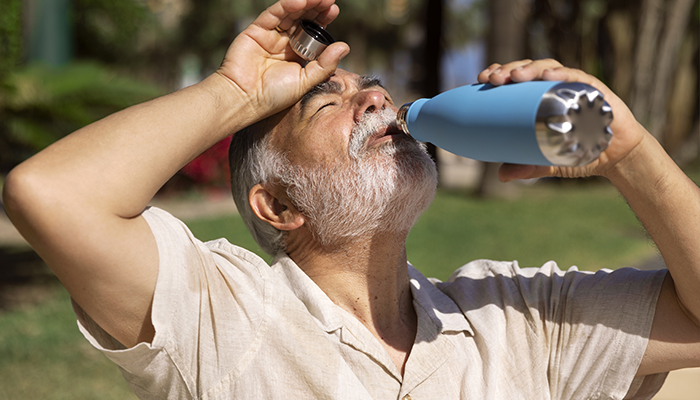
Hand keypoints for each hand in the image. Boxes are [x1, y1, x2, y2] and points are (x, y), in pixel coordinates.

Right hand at [217, 0, 349, 123]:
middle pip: (302, 20)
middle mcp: (284, 43)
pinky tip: (300, 1)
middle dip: (316, 9)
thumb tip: (344, 46)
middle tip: (329, 1)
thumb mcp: (305, 81)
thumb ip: (324, 65)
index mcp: (296, 55)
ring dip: (305, 4)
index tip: (333, 10)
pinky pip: (273, 14)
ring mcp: (270, 35)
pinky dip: (286, 6)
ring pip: (289, 14)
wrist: (245, 99)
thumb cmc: (273, 96)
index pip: (312, 33)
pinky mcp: (256, 30)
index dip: (322, 21)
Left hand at [476, 59, 648, 181]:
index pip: (517, 79)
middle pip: (528, 69)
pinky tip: (548, 76)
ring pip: (549, 68)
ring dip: (530, 68)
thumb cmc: (581, 153)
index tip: (481, 78)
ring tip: (515, 76)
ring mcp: (575, 86)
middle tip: (493, 79)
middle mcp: (556, 88)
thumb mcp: (549, 161)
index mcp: (541, 98)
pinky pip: (577, 77)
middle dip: (508, 69)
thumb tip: (501, 175)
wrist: (618, 157)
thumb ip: (527, 167)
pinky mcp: (595, 90)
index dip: (500, 73)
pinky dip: (562, 75)